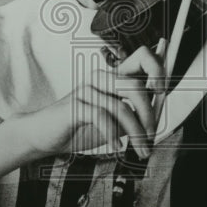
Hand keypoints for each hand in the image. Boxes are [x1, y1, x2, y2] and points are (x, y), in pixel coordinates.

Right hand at [22, 40, 165, 157]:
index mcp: (114, 77)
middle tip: (151, 138)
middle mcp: (102, 78)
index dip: (157, 67)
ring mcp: (87, 89)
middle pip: (136, 85)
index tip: (162, 91)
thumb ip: (135, 115)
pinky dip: (113, 136)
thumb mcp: (115, 123)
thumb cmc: (80, 128)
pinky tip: (116, 148)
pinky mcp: (75, 105)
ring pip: (122, 106)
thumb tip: (159, 115)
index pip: (142, 56)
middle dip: (149, 115)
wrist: (43, 136)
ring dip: (136, 132)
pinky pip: (101, 117)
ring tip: (140, 150)